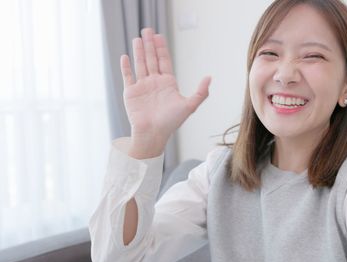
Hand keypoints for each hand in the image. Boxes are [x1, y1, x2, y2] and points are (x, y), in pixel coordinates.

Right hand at [120, 28, 210, 158]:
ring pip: (140, 64)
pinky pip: (128, 76)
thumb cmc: (172, 122)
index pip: (164, 61)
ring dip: (139, 51)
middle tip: (147, 30)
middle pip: (151, 59)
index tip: (159, 36)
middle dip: (150, 45)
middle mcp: (154, 83)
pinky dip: (126, 67)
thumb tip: (209, 77)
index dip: (162, 48)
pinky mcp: (130, 93)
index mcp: (168, 83)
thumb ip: (201, 92)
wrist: (153, 134)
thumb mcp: (190, 106)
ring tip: (137, 39)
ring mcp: (142, 87)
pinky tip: (125, 56)